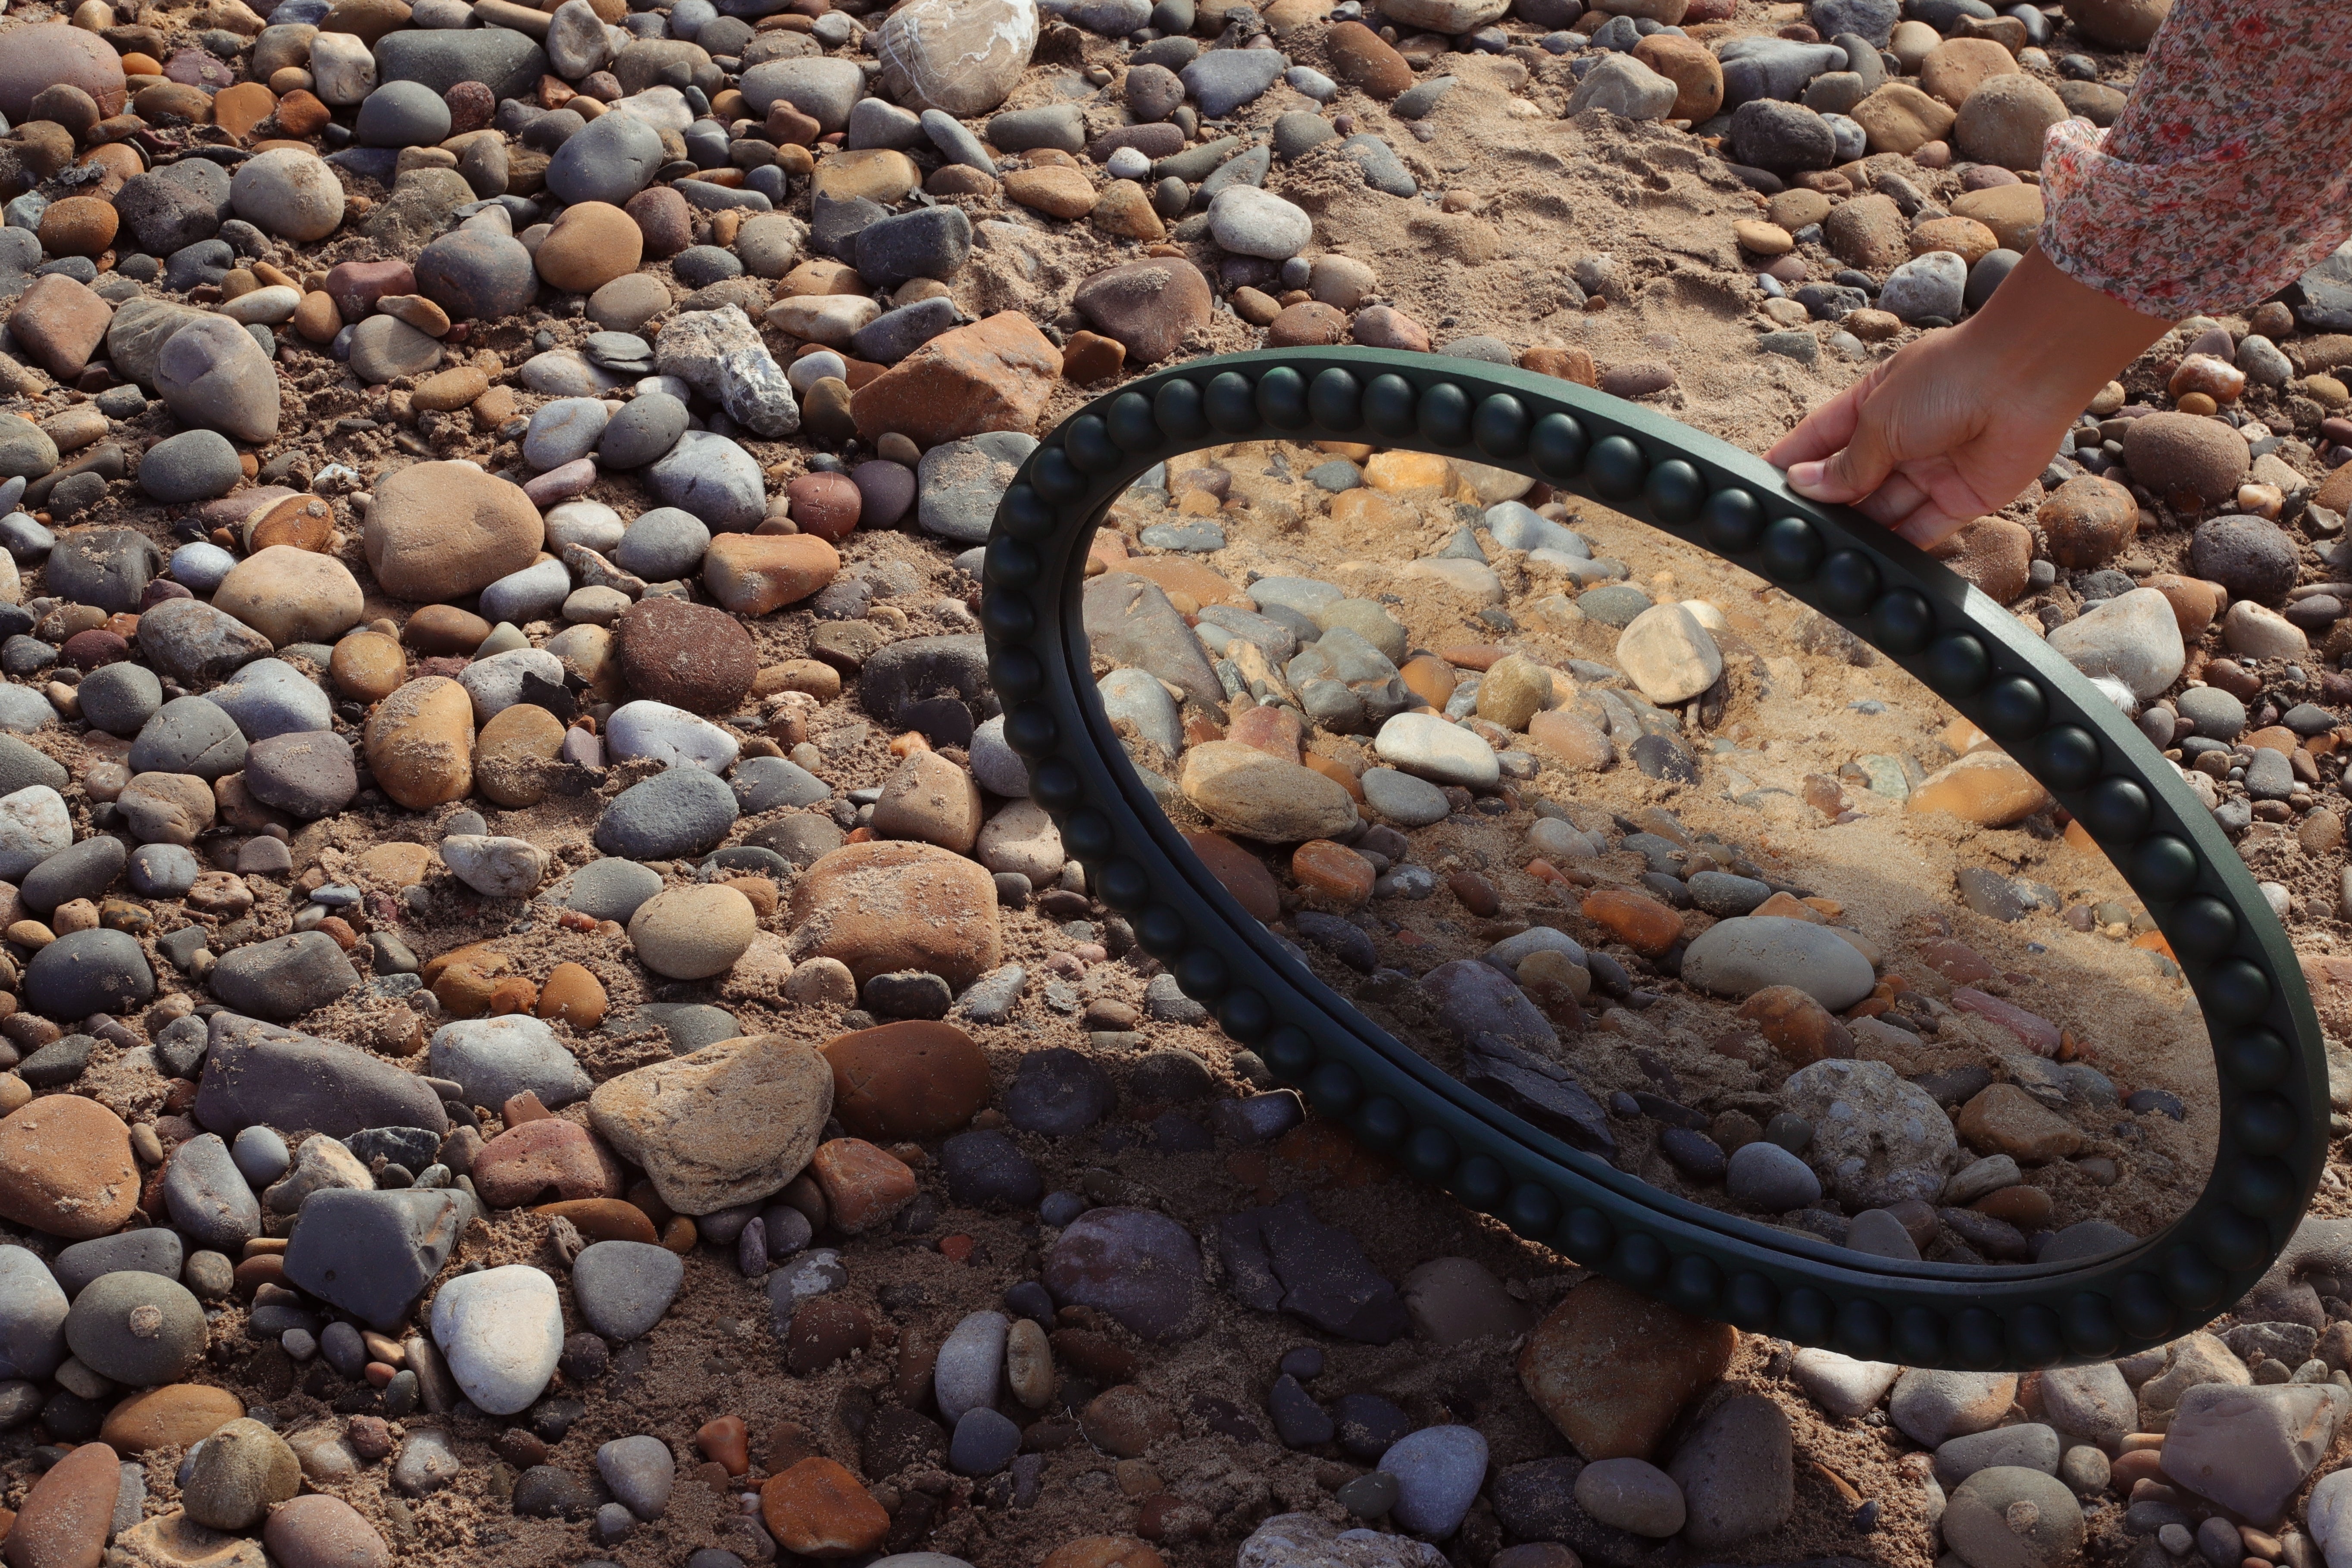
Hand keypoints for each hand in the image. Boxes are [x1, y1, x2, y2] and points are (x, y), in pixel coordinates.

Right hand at [1764, 249, 2172, 550]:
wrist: (2026, 378)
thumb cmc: (1949, 378)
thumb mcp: (1880, 419)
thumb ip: (1845, 463)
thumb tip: (1804, 486)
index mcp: (1874, 404)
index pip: (1821, 438)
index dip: (1792, 462)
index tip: (1759, 488)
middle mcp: (1901, 438)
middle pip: (1852, 480)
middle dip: (1825, 504)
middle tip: (1791, 533)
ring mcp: (1931, 469)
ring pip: (1883, 509)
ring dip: (1859, 530)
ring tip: (1825, 553)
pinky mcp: (1961, 498)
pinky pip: (1923, 530)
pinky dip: (1899, 548)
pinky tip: (1870, 564)